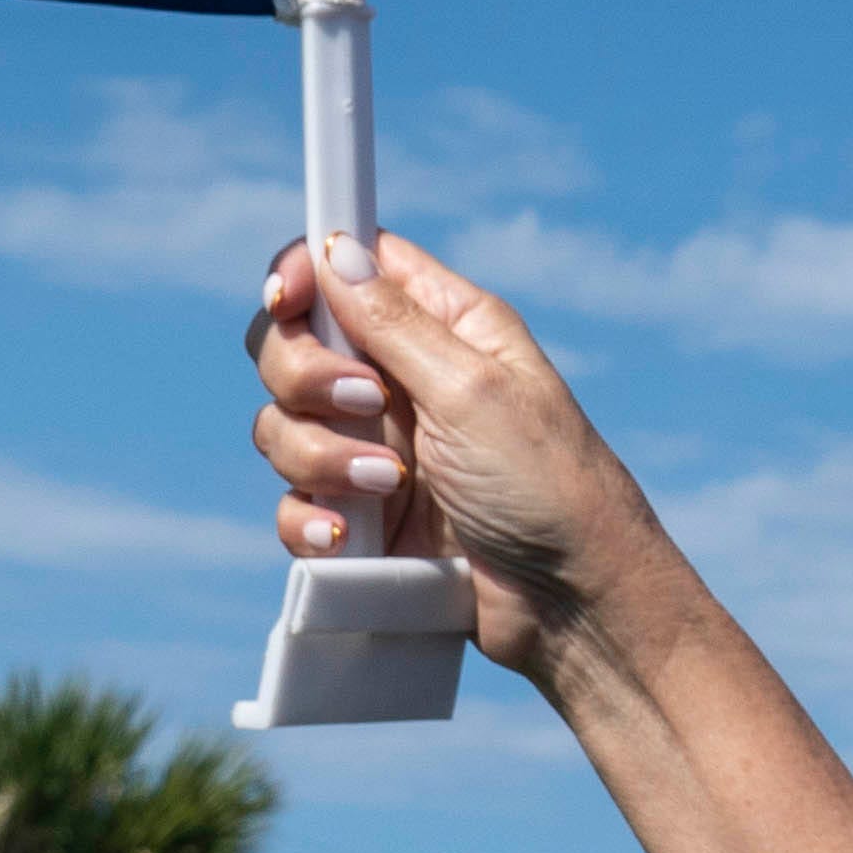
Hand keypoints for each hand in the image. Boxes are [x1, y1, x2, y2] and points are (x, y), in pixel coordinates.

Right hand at [246, 233, 665, 692]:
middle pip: (294, 344)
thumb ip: (395, 324)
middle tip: (365, 403)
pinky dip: (308, 516)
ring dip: (318, 454)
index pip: (352, 267)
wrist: (570, 601)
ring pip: (283, 424)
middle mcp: (402, 380)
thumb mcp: (474, 391)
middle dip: (305, 375)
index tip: (283, 298)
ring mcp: (376, 449)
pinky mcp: (363, 517)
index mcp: (444, 326)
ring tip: (386, 485)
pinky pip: (294, 501)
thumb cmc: (548, 483)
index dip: (305, 271)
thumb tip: (335, 251)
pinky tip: (347, 537)